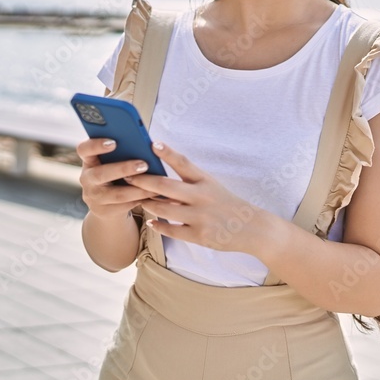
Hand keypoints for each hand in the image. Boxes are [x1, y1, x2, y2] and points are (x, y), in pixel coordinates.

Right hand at [76, 138, 166, 220]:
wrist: (108, 204)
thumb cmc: (115, 174)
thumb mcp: (113, 162)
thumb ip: (123, 153)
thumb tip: (146, 146)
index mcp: (89, 160)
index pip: (84, 149)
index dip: (96, 145)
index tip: (113, 142)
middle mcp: (87, 178)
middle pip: (100, 173)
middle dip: (123, 169)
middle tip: (143, 165)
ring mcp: (93, 197)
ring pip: (116, 194)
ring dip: (137, 189)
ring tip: (154, 183)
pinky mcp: (103, 211)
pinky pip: (124, 206)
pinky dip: (140, 199)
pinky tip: (153, 194)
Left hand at [128, 141, 265, 253]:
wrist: (252, 228)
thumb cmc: (227, 204)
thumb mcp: (212, 187)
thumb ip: (190, 183)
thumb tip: (160, 180)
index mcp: (205, 181)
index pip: (184, 163)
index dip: (167, 153)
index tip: (152, 143)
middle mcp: (201, 196)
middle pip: (165, 186)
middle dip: (143, 181)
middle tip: (127, 176)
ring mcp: (199, 217)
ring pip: (164, 208)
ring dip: (147, 203)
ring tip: (136, 198)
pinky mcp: (199, 235)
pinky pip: (172, 230)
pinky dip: (159, 225)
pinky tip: (151, 221)